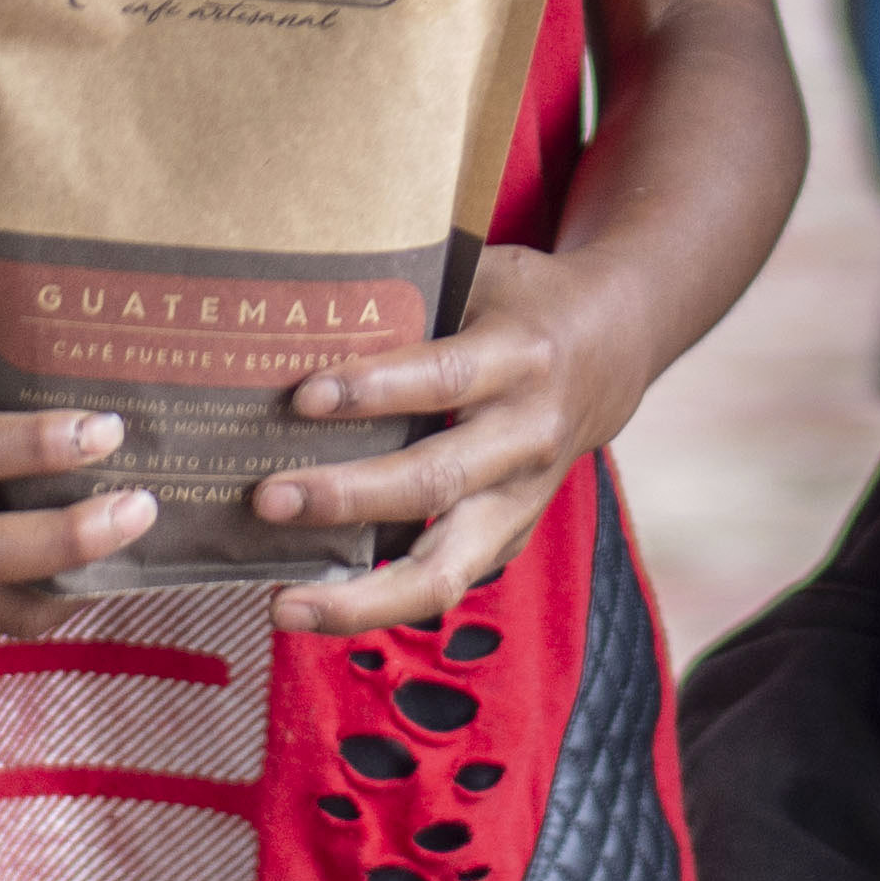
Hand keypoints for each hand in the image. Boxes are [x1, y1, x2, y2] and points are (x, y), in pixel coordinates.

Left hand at [255, 242, 663, 633]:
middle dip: (346, 496)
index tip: (302, 397)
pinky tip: (312, 604)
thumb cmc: (522, 304)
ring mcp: (522, 501)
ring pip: (444, 570)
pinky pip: (441, 583)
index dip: (374, 389)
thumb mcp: (481, 276)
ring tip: (283, 605)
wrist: (612, 351)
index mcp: (520, 358)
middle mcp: (527, 438)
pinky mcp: (509, 538)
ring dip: (359, 594)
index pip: (442, 378)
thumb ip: (409, 298)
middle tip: (267, 499)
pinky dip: (375, 602)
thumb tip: (297, 317)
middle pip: (435, 483)